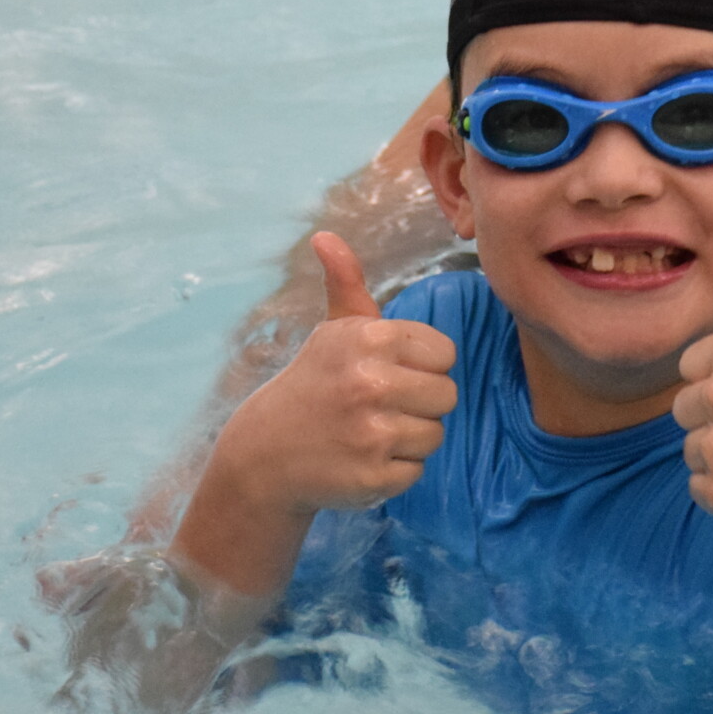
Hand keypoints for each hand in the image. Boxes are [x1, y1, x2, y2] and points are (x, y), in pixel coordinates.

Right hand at [204, 233, 458, 520]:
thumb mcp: (332, 332)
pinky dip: (395, 470)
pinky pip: (417, 470)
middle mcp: (372, 382)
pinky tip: (362, 460)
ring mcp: (373, 432)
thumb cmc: (315, 383)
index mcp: (371, 339)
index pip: (444, 354)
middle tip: (378, 407)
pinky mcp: (374, 477)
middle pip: (447, 396)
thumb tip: (325, 236)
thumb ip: (345, 283)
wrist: (265, 453)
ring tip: (369, 432)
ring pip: (435, 435)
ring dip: (409, 438)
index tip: (388, 373)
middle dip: (419, 403)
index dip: (421, 366)